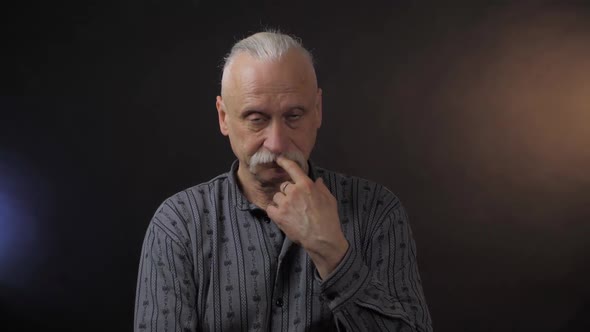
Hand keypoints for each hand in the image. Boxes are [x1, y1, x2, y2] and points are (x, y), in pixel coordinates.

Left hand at [266, 156, 348, 278]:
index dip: (284, 162)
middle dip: (288, 192)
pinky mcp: (278, 215)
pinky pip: (270, 208)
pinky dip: (274, 211)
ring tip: (290, 211)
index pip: (293, 168)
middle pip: (284, 185)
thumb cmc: (329, 219)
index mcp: (306, 185)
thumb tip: (317, 181)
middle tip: (295, 202)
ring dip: (281, 202)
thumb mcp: (330, 200)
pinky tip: (282, 216)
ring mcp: (285, 203)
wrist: (322, 238)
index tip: (279, 159)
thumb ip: (322, 188)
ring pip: (277, 196)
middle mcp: (294, 191)